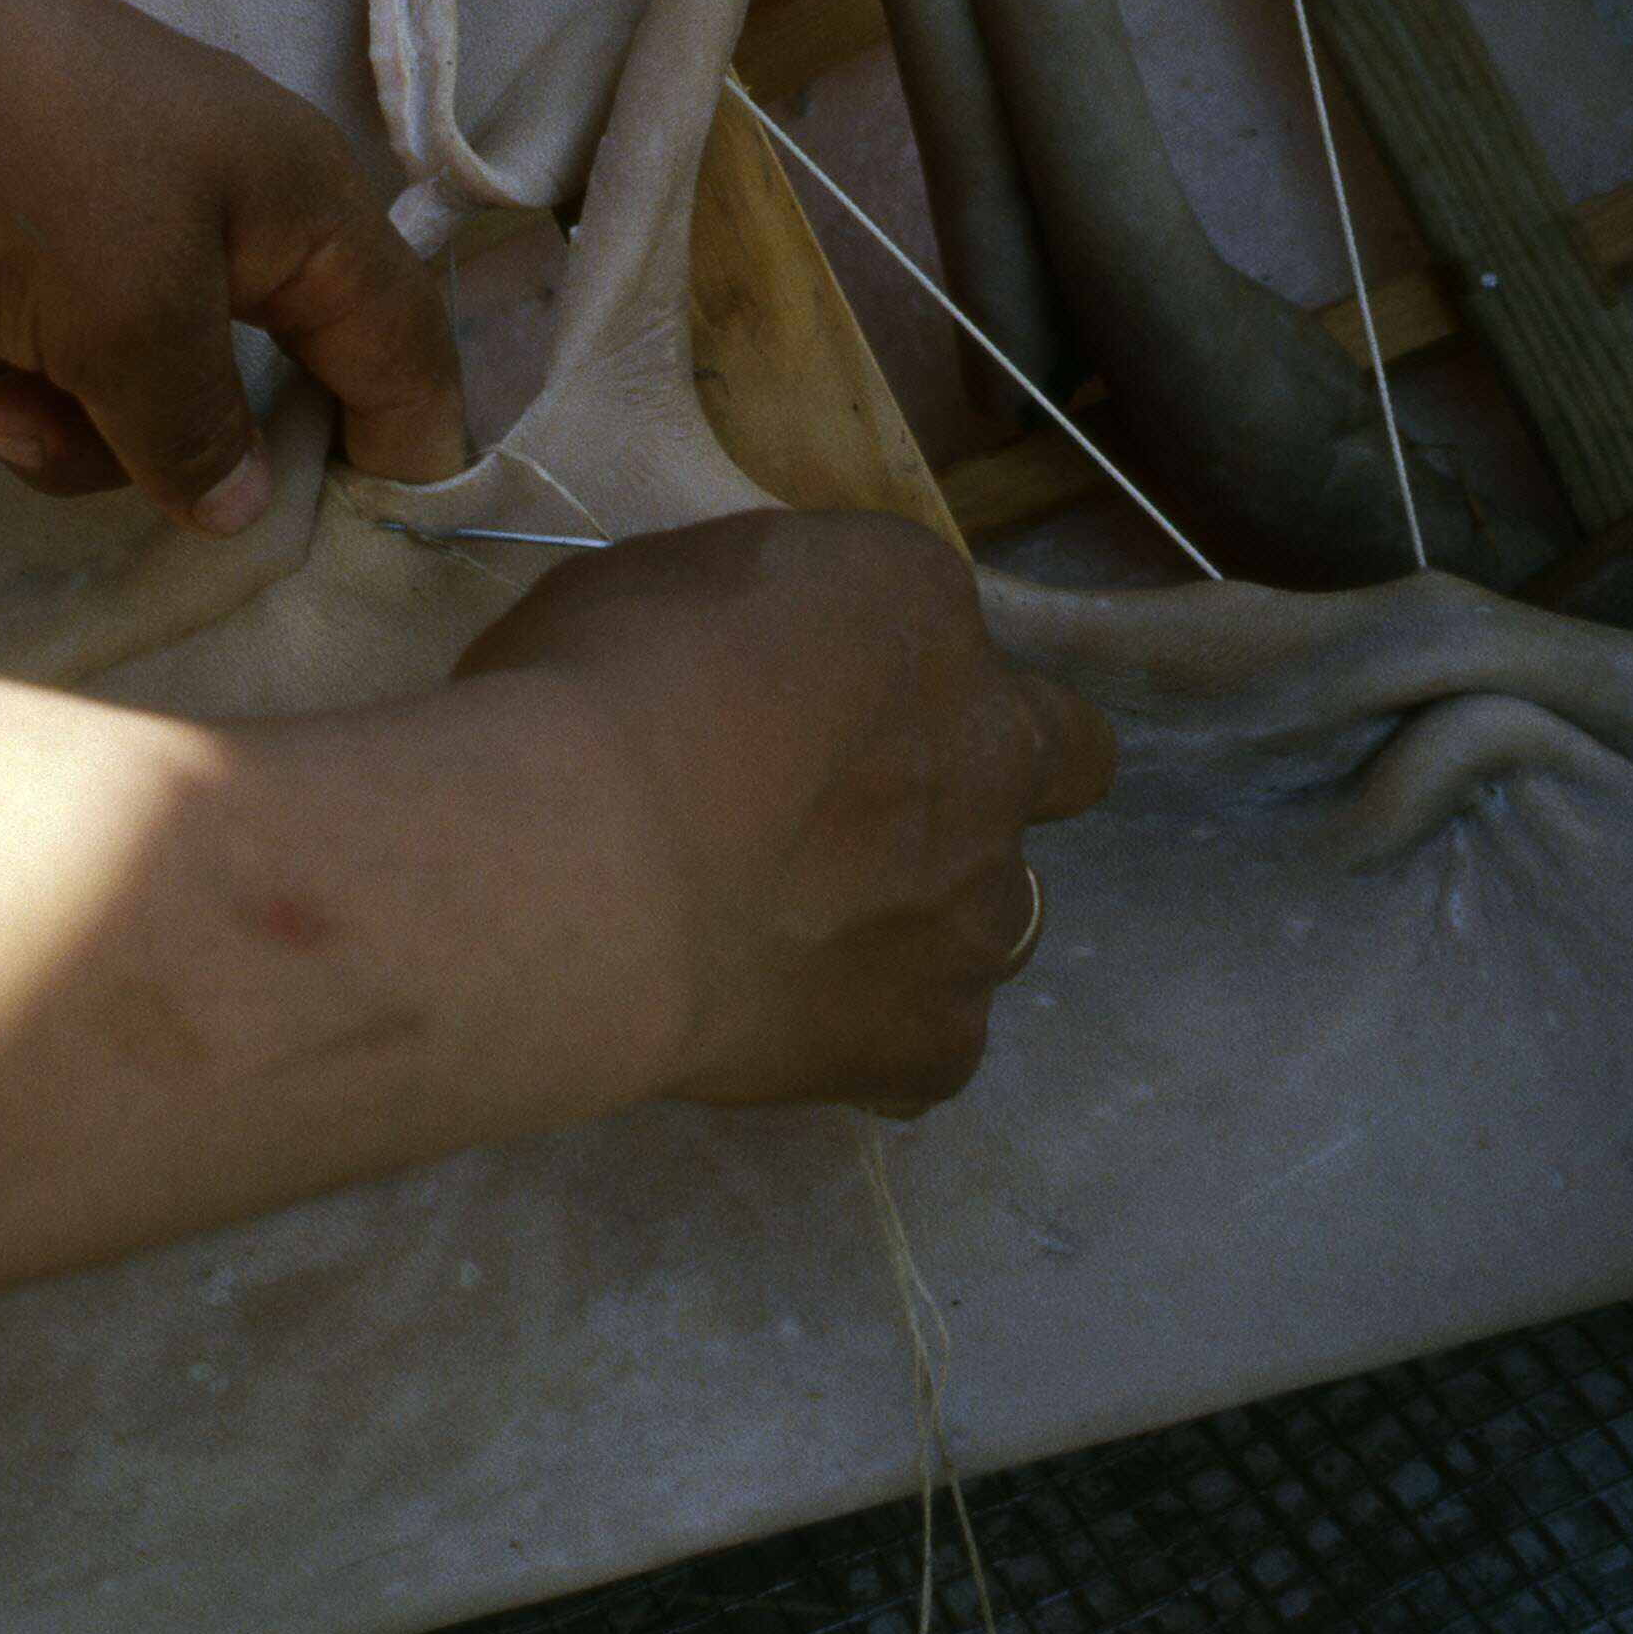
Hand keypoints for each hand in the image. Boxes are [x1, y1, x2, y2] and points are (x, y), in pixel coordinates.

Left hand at [0, 0, 468, 533]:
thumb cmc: (16, 152)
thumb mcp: (126, 314)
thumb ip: (196, 430)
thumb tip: (244, 511)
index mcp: (305, 216)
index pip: (405, 355)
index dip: (399, 456)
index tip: (338, 546)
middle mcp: (235, 231)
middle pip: (251, 405)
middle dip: (154, 458)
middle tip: (59, 443)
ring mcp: (127, 243)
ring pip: (133, 408)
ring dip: (47, 434)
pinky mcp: (30, 263)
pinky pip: (44, 375)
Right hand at [454, 509, 1113, 1111]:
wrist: (583, 867)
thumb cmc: (586, 698)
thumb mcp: (648, 587)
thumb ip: (732, 626)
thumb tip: (719, 669)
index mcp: (915, 604)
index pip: (942, 627)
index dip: (883, 674)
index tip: (803, 706)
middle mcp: (988, 745)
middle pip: (1049, 761)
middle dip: (982, 787)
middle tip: (861, 824)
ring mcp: (977, 901)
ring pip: (993, 912)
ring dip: (922, 920)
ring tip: (797, 946)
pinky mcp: (938, 1033)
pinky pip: (930, 1046)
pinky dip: (872, 1040)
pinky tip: (782, 1032)